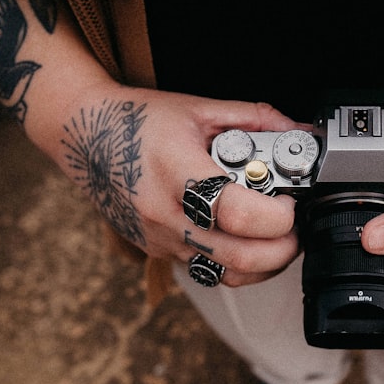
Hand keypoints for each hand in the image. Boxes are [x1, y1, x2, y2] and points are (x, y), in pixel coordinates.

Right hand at [51, 86, 303, 286]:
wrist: (82, 134)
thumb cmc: (138, 119)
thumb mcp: (199, 108)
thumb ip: (255, 120)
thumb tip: (301, 133)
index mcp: (176, 170)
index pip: (236, 212)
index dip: (276, 215)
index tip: (290, 200)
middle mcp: (165, 213)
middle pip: (240, 256)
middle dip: (282, 248)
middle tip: (294, 225)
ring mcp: (161, 239)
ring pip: (227, 275)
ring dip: (264, 264)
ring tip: (276, 237)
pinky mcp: (158, 252)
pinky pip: (208, 272)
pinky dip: (237, 263)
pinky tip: (245, 240)